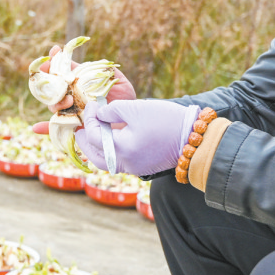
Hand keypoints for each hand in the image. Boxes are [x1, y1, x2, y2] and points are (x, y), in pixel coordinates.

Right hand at [31, 44, 136, 134]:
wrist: (132, 123)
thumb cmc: (125, 101)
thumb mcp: (117, 81)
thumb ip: (105, 70)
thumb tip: (91, 62)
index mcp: (81, 82)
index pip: (63, 70)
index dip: (56, 60)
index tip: (54, 51)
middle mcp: (72, 96)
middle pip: (53, 87)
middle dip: (52, 82)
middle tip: (64, 84)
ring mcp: (71, 112)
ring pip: (53, 105)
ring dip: (55, 102)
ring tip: (68, 101)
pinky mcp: (73, 128)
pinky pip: (56, 129)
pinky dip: (44, 128)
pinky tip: (35, 128)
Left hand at [73, 99, 199, 176]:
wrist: (195, 137)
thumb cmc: (166, 120)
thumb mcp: (136, 108)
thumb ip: (112, 110)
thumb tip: (98, 114)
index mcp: (121, 149)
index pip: (93, 136)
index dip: (89, 119)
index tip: (91, 106)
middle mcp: (125, 163)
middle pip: (95, 156)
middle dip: (84, 142)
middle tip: (78, 129)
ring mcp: (134, 168)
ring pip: (105, 162)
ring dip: (95, 149)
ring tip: (90, 135)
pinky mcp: (142, 167)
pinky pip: (118, 162)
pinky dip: (109, 151)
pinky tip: (109, 139)